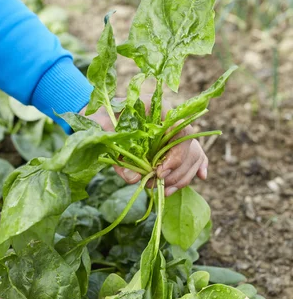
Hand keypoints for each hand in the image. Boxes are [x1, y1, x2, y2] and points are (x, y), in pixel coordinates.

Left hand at [81, 97, 207, 194]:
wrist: (98, 113)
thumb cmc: (100, 119)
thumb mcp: (104, 134)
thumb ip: (118, 156)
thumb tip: (134, 179)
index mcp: (158, 108)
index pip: (181, 133)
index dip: (175, 157)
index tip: (160, 173)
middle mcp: (171, 117)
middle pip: (189, 148)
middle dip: (175, 172)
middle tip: (157, 185)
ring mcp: (174, 130)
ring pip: (192, 155)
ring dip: (182, 176)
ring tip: (164, 190)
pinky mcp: (172, 141)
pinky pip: (194, 153)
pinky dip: (198, 166)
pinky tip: (202, 176)